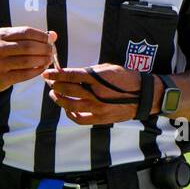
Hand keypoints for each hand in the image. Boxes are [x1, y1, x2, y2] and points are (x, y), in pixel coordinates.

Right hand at [0, 27, 57, 92]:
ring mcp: (0, 64)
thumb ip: (28, 37)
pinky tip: (42, 68)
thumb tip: (53, 35)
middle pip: (28, 47)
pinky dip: (37, 71)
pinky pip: (25, 74)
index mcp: (0, 35)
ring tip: (48, 59)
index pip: (26, 32)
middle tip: (51, 50)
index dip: (41, 36)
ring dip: (42, 60)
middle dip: (44, 48)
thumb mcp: (7, 39)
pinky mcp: (3, 78)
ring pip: (27, 61)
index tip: (50, 39)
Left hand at [44, 64, 162, 124]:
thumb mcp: (107, 69)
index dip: (55, 75)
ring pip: (70, 105)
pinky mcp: (100, 119)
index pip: (70, 76)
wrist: (143, 95)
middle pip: (67, 90)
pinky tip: (66, 109)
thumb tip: (71, 75)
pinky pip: (79, 119)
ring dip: (59, 100)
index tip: (46, 73)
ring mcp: (97, 108)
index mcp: (96, 79)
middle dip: (55, 85)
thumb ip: (89, 72)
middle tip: (49, 82)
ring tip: (55, 95)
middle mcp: (95, 94)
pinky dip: (70, 114)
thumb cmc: (126, 79)